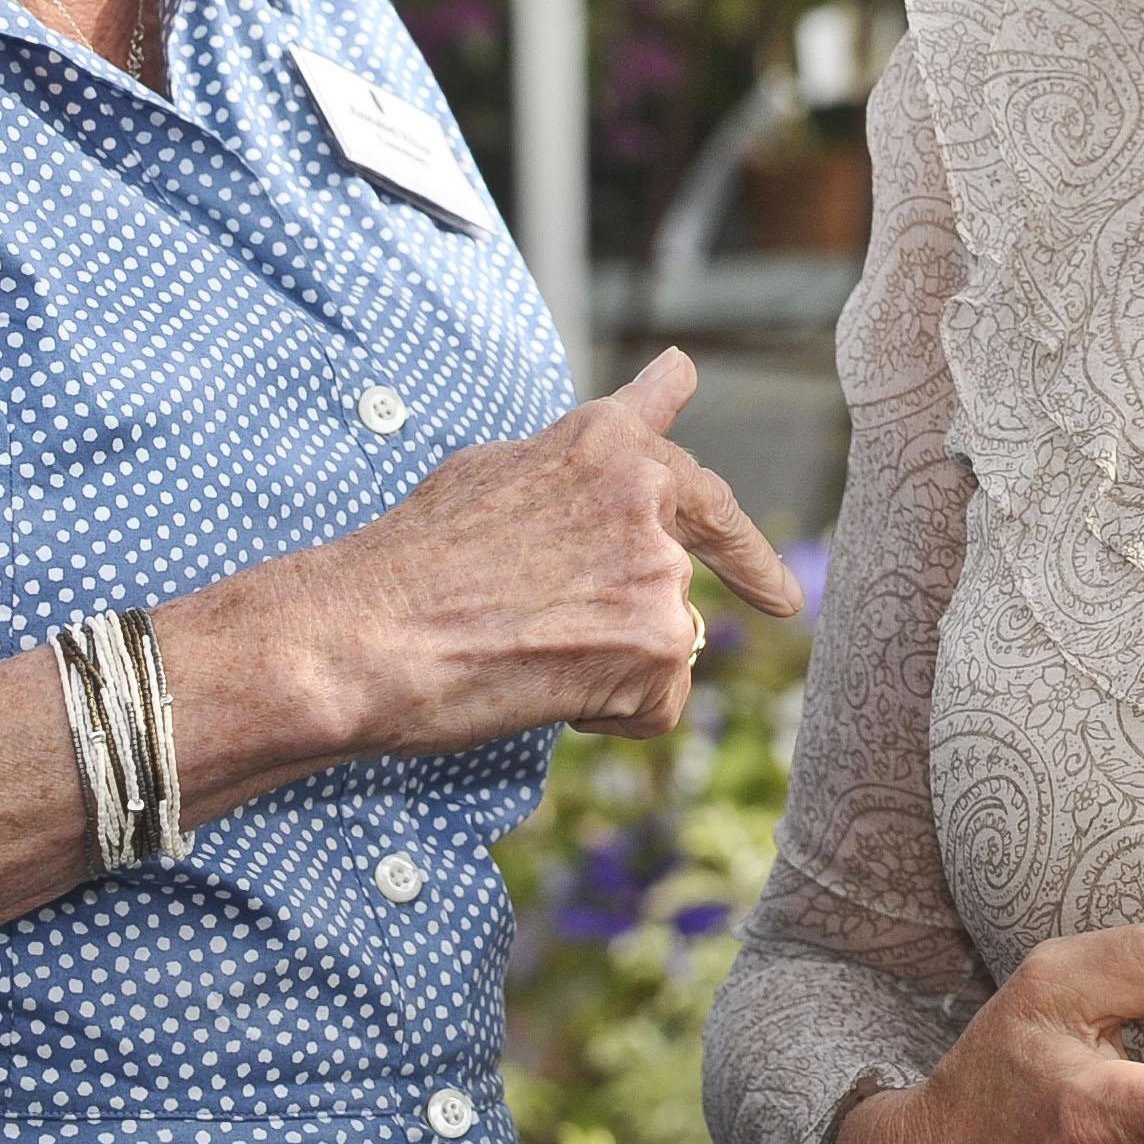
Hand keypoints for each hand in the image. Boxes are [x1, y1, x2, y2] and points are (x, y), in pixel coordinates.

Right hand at [297, 347, 802, 755]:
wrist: (368, 632)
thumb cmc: (409, 559)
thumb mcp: (493, 471)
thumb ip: (571, 460)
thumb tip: (619, 431)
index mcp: (604, 443)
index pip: (689, 467)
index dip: (733, 518)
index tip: (775, 565)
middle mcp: (646, 495)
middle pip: (687, 565)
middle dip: (668, 606)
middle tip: (738, 619)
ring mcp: (658, 572)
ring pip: (669, 637)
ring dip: (615, 658)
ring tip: (527, 651)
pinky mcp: (659, 649)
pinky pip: (657, 703)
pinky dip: (609, 712)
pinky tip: (544, 690)